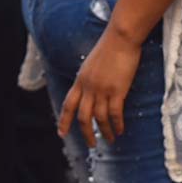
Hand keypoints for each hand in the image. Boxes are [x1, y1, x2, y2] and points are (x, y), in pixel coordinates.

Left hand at [58, 27, 141, 146]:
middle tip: (92, 144)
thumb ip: (88, 79)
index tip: (61, 134)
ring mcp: (102, 90)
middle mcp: (88, 88)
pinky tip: (120, 130)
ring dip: (105, 131)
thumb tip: (90, 90)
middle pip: (82, 117)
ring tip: (110, 140)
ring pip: (100, 118)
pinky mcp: (117, 91)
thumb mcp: (91, 64)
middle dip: (86, 133)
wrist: (121, 38)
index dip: (64, 121)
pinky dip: (117, 124)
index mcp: (80, 81)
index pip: (68, 105)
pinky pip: (114, 113)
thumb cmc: (109, 47)